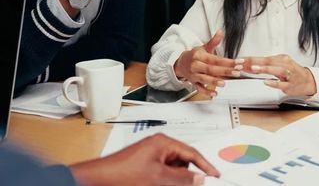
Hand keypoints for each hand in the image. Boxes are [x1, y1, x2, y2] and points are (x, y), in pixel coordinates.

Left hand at [70, 133, 219, 185]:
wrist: (98, 180)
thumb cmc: (122, 173)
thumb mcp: (158, 178)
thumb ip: (182, 178)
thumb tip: (199, 178)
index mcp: (163, 142)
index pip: (191, 152)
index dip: (205, 165)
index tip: (215, 175)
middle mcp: (157, 147)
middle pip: (183, 161)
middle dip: (189, 175)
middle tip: (197, 184)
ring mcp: (150, 157)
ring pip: (173, 169)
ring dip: (177, 179)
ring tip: (175, 185)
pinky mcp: (144, 167)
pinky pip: (163, 173)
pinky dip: (167, 181)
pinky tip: (165, 185)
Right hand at [174, 30, 243, 95]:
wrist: (180, 63)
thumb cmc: (194, 55)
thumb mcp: (203, 47)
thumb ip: (213, 41)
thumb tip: (221, 32)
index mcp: (200, 56)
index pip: (216, 59)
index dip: (228, 61)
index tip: (238, 63)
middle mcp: (196, 66)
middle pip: (211, 69)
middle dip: (225, 71)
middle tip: (236, 72)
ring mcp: (194, 75)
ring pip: (204, 79)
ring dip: (214, 82)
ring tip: (224, 83)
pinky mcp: (193, 82)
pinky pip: (199, 88)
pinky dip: (206, 92)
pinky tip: (214, 94)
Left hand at [245, 54, 316, 95]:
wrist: (307, 81)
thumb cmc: (292, 72)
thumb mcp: (280, 64)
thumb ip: (266, 65)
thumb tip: (250, 66)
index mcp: (282, 58)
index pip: (264, 58)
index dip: (251, 59)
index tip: (241, 60)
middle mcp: (285, 65)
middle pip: (268, 62)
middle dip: (255, 62)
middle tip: (243, 63)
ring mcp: (289, 75)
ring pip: (276, 70)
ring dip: (264, 69)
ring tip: (254, 69)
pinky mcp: (290, 85)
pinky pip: (282, 84)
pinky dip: (274, 83)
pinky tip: (266, 82)